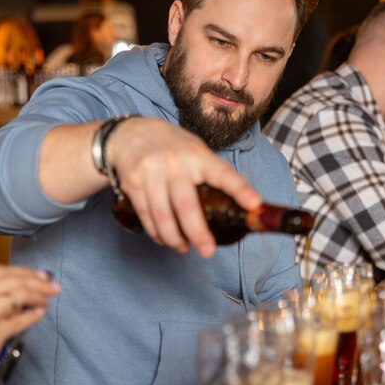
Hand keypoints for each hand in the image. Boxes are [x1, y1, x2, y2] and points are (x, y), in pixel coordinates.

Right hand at [0, 265, 60, 350]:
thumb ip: (1, 291)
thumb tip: (31, 280)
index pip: (2, 271)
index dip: (25, 271)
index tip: (43, 275)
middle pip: (14, 281)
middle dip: (38, 283)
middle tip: (55, 287)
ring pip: (18, 296)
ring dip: (38, 296)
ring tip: (46, 301)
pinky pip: (17, 321)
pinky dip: (32, 316)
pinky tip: (40, 314)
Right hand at [108, 117, 260, 256]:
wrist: (130, 133)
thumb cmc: (171, 145)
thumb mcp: (195, 150)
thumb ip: (212, 173)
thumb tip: (239, 204)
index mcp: (196, 155)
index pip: (221, 173)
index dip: (239, 189)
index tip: (254, 205)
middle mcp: (173, 163)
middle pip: (186, 205)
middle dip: (198, 232)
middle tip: (208, 251)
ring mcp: (151, 173)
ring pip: (162, 215)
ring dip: (174, 238)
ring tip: (185, 248)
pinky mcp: (132, 183)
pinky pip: (145, 215)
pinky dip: (156, 232)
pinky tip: (165, 239)